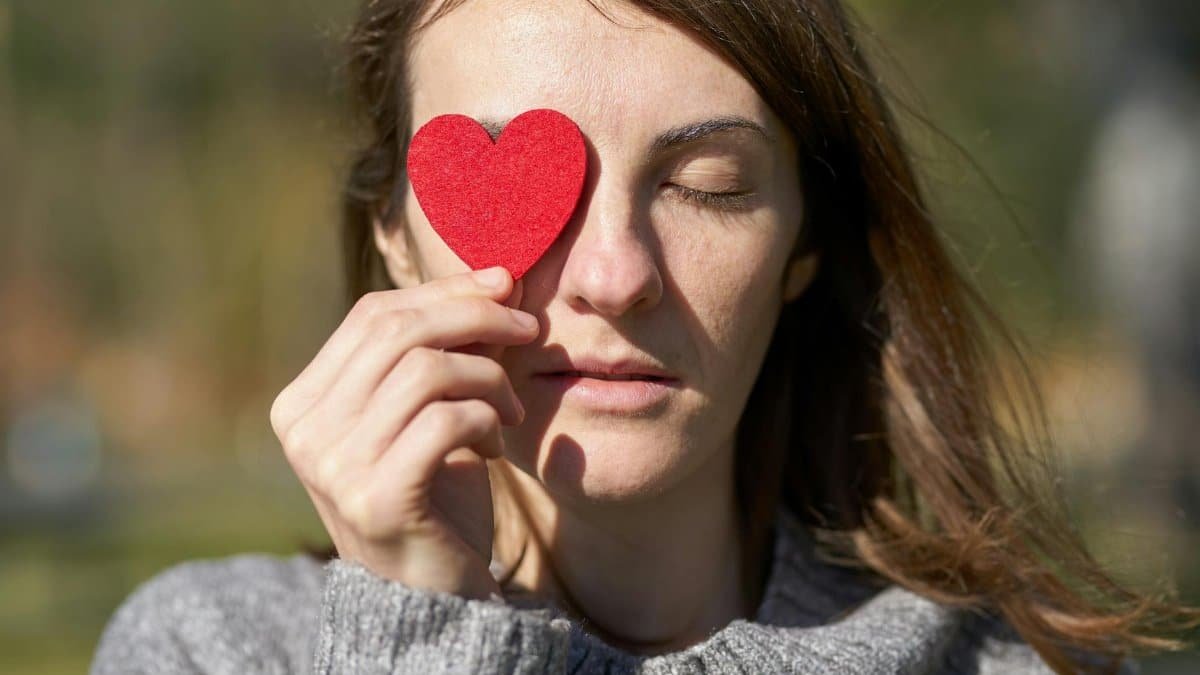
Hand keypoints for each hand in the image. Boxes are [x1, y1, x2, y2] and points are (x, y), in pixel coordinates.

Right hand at [269, 266, 535, 599]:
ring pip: (426, 371)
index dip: (444, 291)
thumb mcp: (427, 412)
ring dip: (489, 379)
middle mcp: (305, 430)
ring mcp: (333, 467)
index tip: (505, 285)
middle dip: (476, 316)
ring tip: (511, 410)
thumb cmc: (435, 494)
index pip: (373, 315)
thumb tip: (498, 276)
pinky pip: (445, 421)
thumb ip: (441, 350)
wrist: (433, 596)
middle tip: (528, 328)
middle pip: (398, 332)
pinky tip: (495, 447)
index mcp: (304, 402)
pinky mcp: (376, 498)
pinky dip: (485, 421)